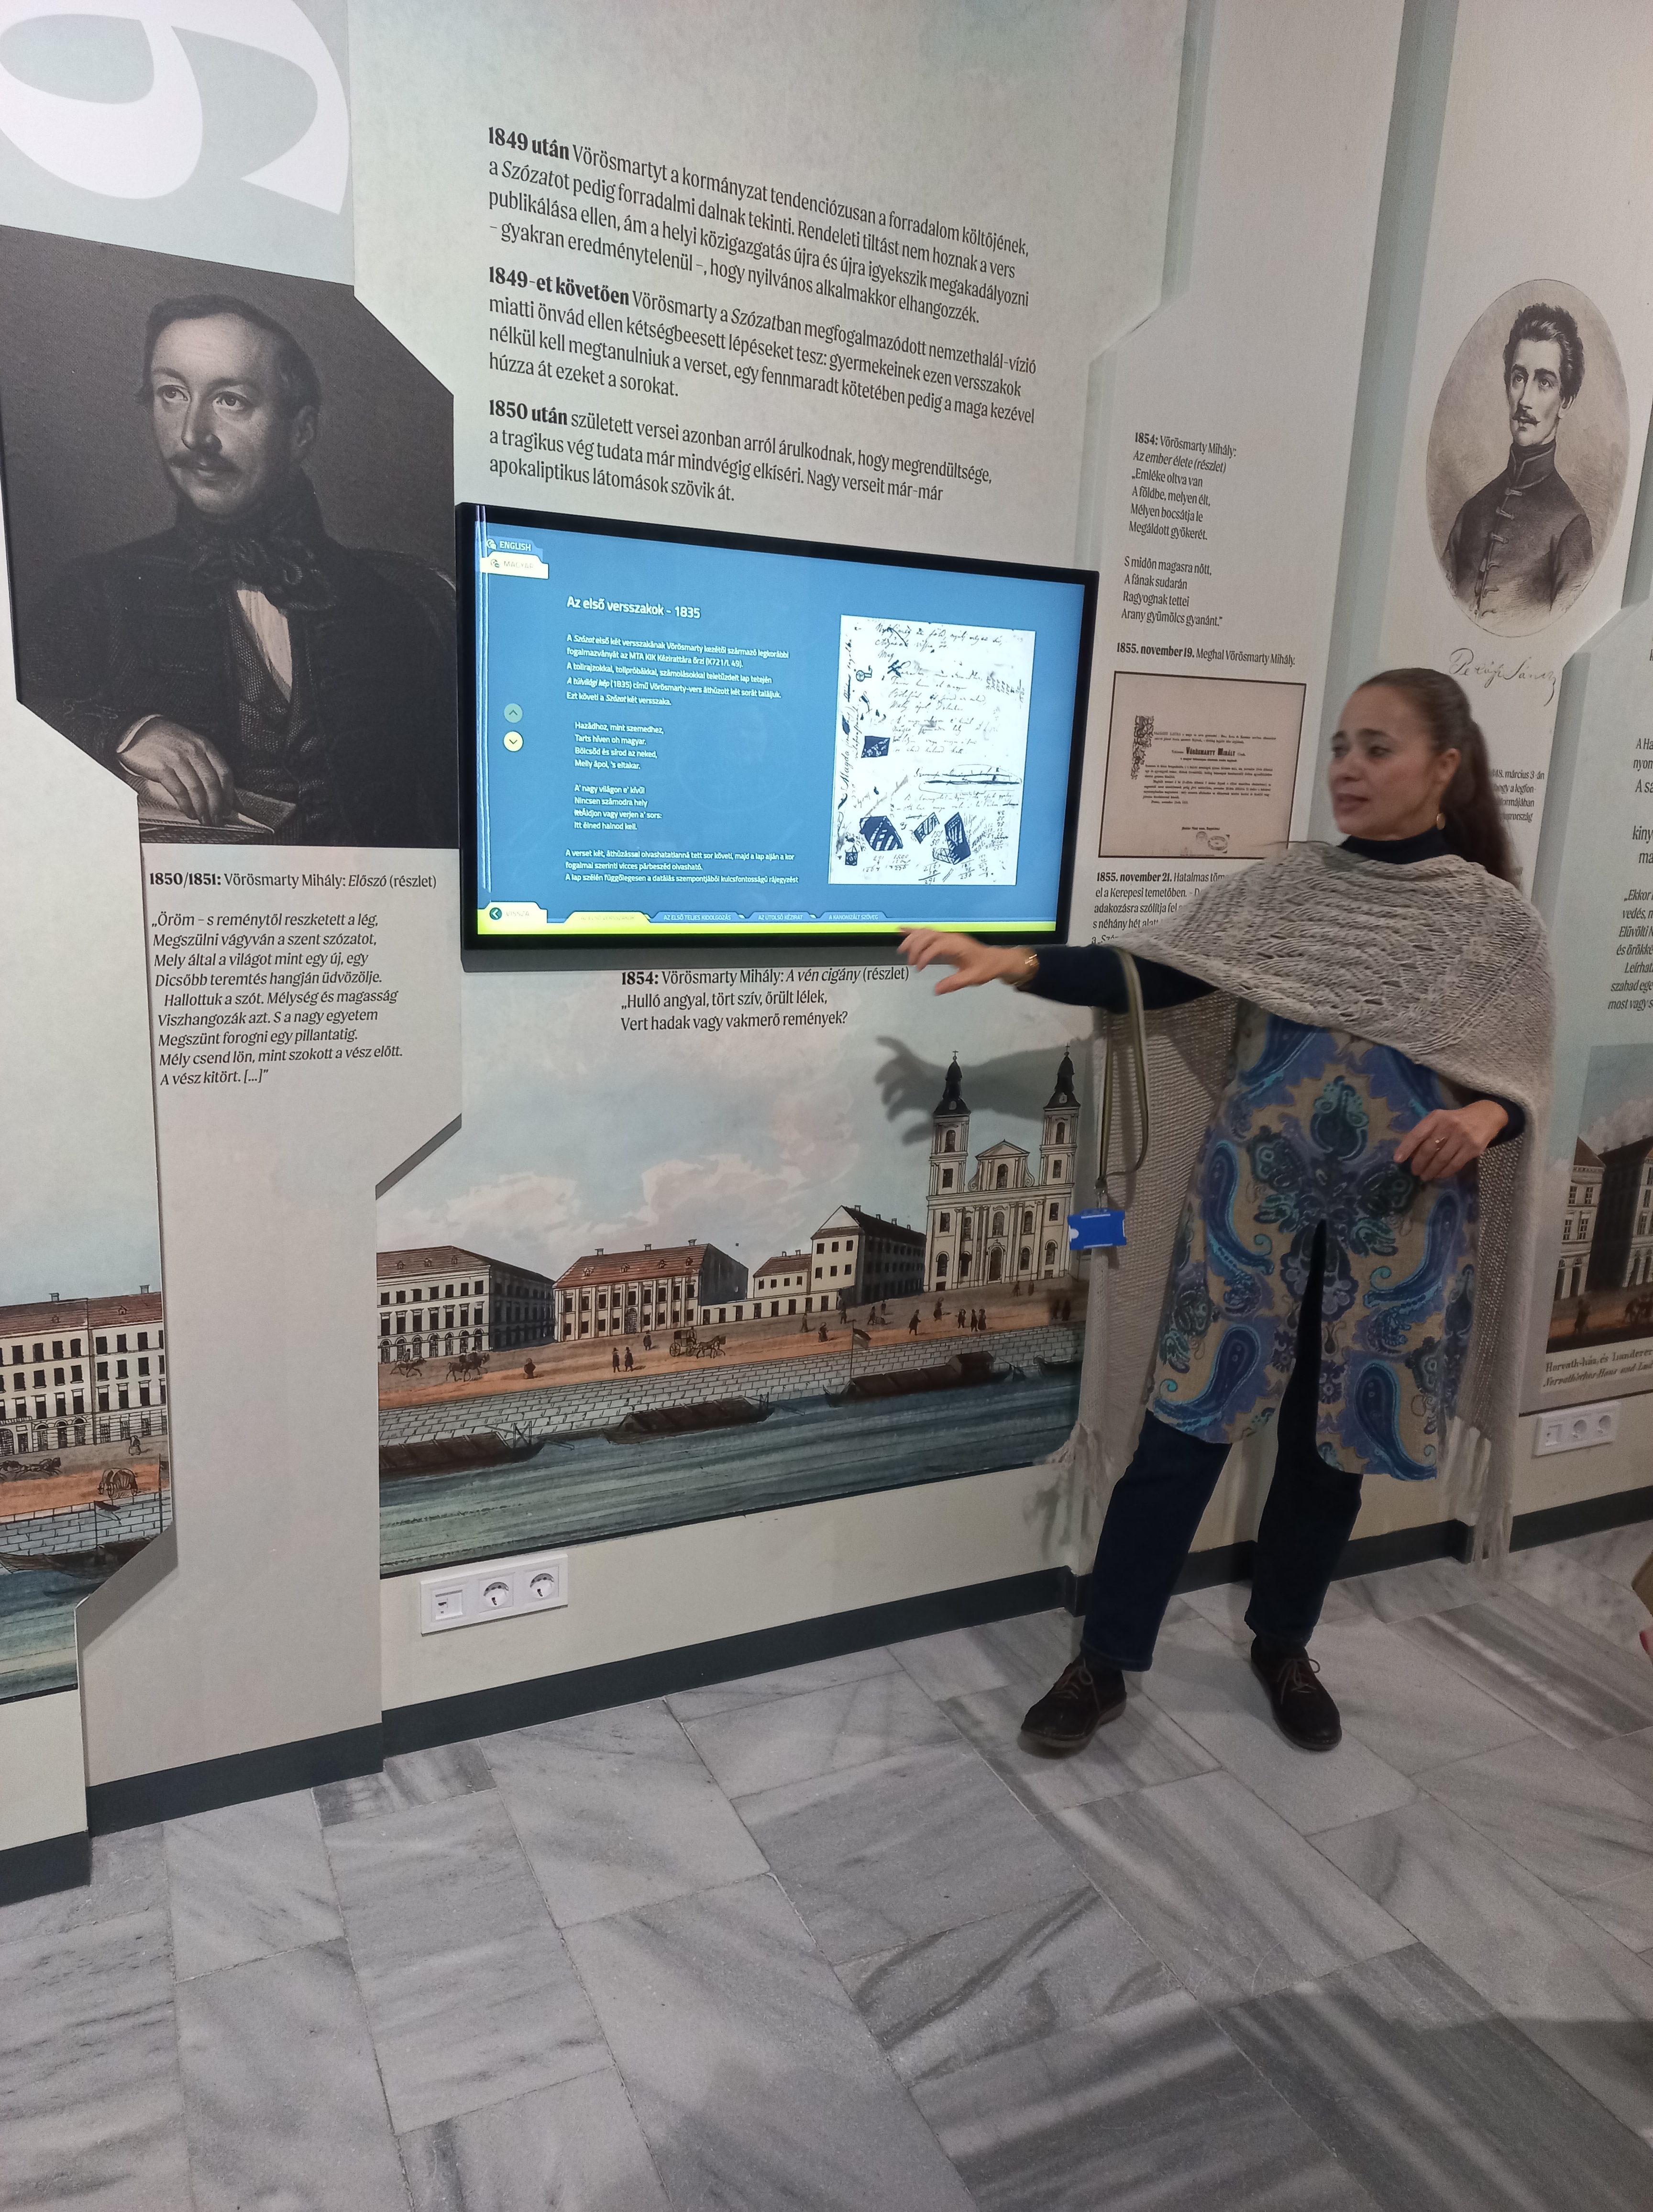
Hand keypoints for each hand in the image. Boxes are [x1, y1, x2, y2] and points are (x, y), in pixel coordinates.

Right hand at [118, 719, 234, 823]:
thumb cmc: (164, 740)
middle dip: (217, 806)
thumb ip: (206, 763)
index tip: (229, 807)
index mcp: (204, 745)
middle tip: (217, 819)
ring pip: (197, 790)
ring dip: (202, 809)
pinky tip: (190, 813)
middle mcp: (193, 751)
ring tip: (204, 819)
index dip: (229, 794)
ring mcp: (177, 759)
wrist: (134, 731)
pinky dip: (186, 805)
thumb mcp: (190, 744)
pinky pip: (179, 791)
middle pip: (212, 784)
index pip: (224, 773)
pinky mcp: (162, 768)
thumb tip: (220, 788)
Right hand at [899, 929, 1026, 993]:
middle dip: (915, 946)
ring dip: (912, 939)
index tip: (919, 968)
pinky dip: (915, 931)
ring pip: (926, 932)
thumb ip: (954, 983)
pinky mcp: (946, 938)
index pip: (936, 946)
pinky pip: (928, 932)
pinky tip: (903, 931)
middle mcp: (951, 937)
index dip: (925, 955)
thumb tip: (936, 990)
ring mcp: (948, 936)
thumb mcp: (972, 978)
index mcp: (958, 945)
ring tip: (902, 950)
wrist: (994, 960)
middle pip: (927, 935)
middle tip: (909, 962)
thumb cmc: (984, 968)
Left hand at [1394, 1100, 1506, 1181]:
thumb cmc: (1455, 1120)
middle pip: (1429, 1149)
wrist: (1485, 1117)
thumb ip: (1424, 1134)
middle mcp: (1449, 1125)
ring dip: (1430, 1170)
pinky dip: (1444, 1172)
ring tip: (1425, 1176)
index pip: (1417, 1134)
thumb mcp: (1439, 1120)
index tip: (1397, 1159)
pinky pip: (1455, 1165)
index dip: (1406, 1148)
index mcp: (1436, 1117)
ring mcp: (1462, 1137)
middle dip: (1419, 1163)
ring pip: (1441, 1159)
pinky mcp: (1473, 1148)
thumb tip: (1406, 1153)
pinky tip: (1438, 1175)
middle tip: (1414, 1171)